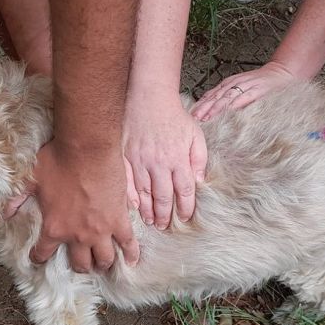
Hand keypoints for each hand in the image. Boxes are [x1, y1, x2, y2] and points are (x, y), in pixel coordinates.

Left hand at [28, 141, 138, 272]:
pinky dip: (130, 253)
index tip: (39, 258)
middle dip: (79, 266)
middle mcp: (77, 236)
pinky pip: (128, 243)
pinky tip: (131, 260)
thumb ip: (17, 199)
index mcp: (54, 228)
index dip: (39, 257)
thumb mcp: (31, 179)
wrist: (87, 148)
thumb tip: (5, 213)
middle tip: (80, 263)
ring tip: (102, 263)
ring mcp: (101, 230)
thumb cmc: (58, 160)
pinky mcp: (119, 220)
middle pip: (80, 263)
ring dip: (102, 263)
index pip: (43, 253)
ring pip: (104, 259)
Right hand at [123, 97, 206, 228]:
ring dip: (147, 210)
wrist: (149, 98)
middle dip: (164, 215)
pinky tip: (133, 207)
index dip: (185, 207)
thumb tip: (199, 181)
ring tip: (150, 221)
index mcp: (178, 158)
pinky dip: (130, 197)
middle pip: (163, 196)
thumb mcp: (195, 135)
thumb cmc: (174, 116)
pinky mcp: (125, 157)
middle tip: (165, 226)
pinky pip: (127, 182)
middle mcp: (159, 163)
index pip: (184, 191)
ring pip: (144, 193)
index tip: (184, 217)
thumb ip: (199, 159)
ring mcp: (140, 161)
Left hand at [191, 61, 298, 121]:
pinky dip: (235, 105)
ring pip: (227, 97)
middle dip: (204, 108)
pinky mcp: (257, 90)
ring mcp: (246, 86)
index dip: (201, 104)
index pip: (211, 94)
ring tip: (206, 117)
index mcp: (229, 84)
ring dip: (215, 108)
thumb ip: (229, 98)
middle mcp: (235, 83)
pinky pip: (244, 98)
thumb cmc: (261, 84)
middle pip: (215, 96)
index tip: (191, 115)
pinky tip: (227, 112)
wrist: (281, 73)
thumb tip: (213, 110)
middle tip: (194, 118)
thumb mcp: (241, 89)